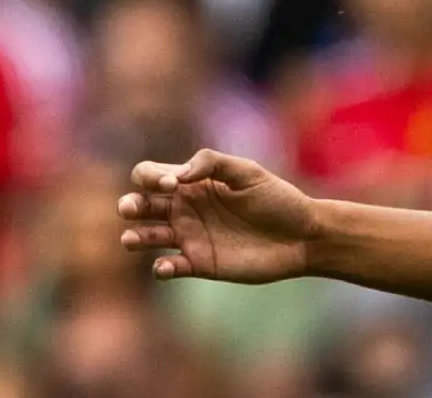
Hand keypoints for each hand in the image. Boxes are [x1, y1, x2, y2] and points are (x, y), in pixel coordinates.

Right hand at [117, 149, 318, 282]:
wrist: (302, 236)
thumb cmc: (278, 200)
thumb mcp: (249, 173)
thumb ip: (213, 164)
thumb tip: (177, 174)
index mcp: (194, 182)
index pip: (152, 175)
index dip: (151, 177)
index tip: (172, 184)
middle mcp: (185, 209)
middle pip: (142, 205)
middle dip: (130, 204)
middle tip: (130, 208)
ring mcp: (189, 237)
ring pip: (147, 236)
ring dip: (134, 237)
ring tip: (132, 239)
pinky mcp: (199, 263)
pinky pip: (168, 267)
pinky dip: (161, 267)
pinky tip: (166, 266)